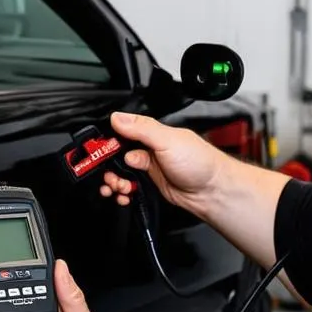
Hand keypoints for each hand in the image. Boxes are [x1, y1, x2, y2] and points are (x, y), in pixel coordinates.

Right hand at [100, 111, 223, 211]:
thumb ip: (141, 128)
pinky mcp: (148, 184)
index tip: (99, 153)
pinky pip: (127, 187)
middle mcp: (147, 148)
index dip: (107, 143)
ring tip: (118, 187)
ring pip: (119, 173)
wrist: (212, 191)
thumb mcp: (168, 140)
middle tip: (110, 175)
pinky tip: (124, 194)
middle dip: (107, 167)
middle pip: (115, 155)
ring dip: (113, 181)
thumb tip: (118, 117)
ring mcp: (147, 167)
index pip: (120, 132)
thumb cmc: (199, 162)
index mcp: (150, 132)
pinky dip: (121, 192)